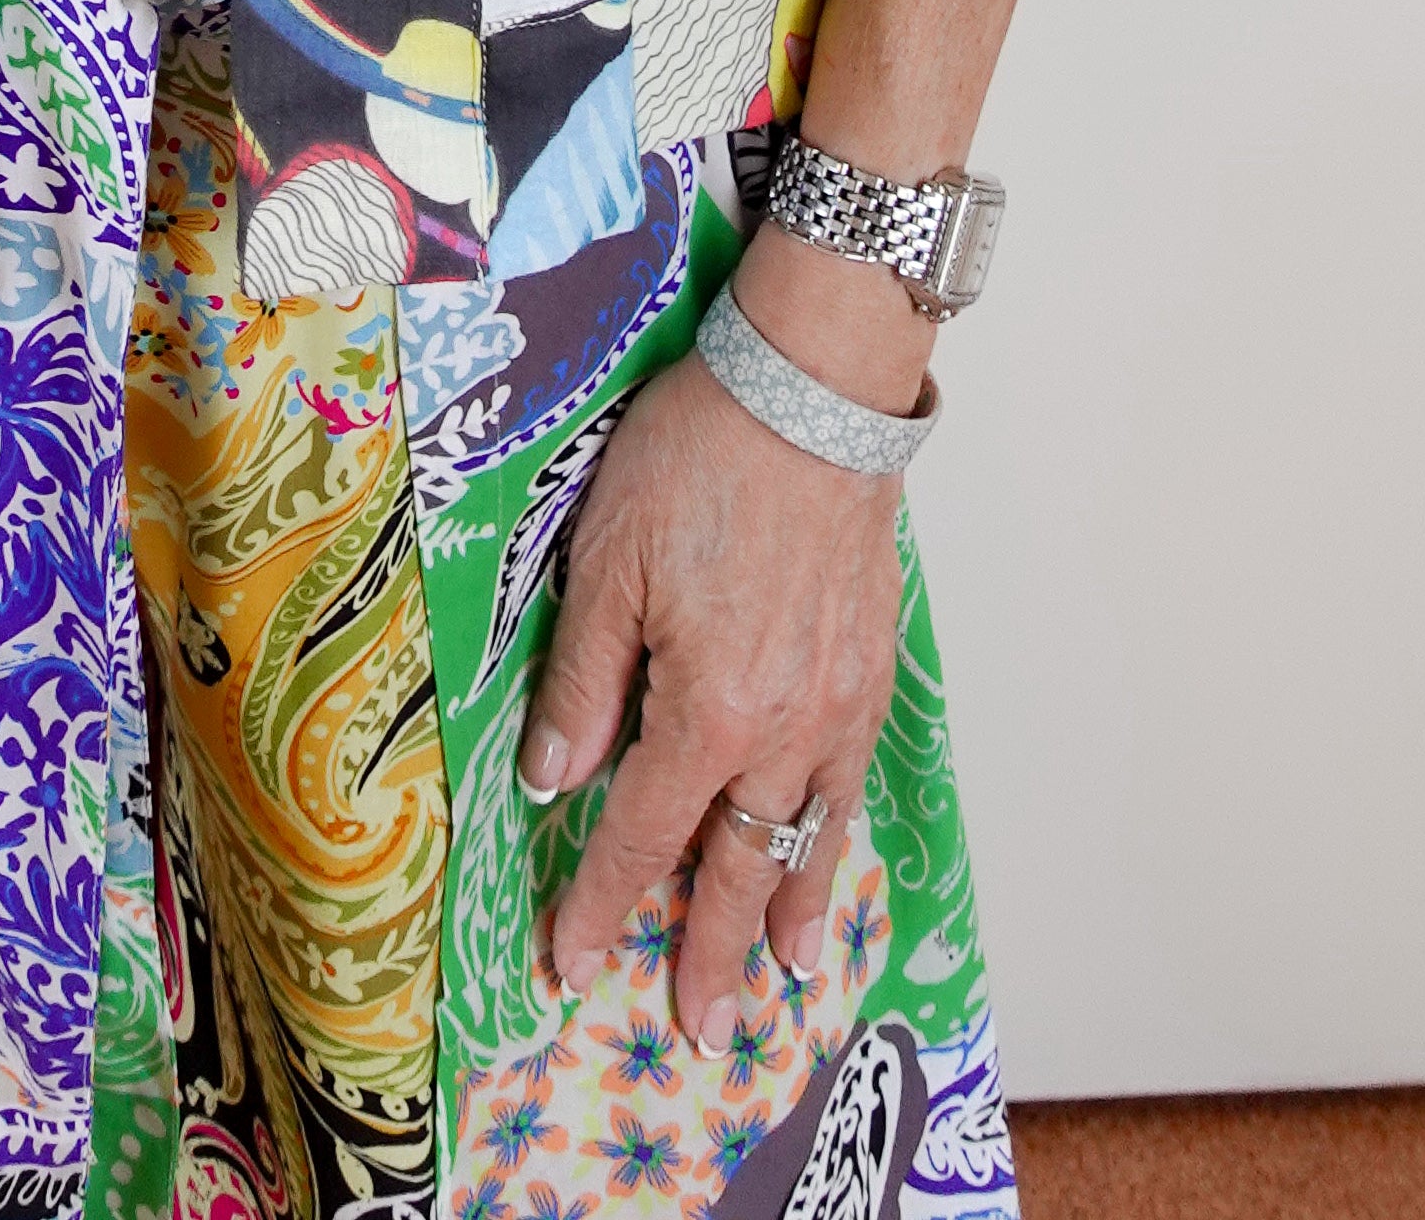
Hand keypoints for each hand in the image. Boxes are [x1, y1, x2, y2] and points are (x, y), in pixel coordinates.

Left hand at [519, 338, 896, 1036]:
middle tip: (702, 1028)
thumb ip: (584, 682)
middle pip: (738, 866)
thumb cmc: (698, 462)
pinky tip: (830, 856)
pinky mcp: (870, 669)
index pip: (641, 833)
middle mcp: (780, 731)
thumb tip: (554, 779)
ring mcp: (835, 705)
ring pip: (807, 838)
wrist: (811, 395)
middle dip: (712, 951)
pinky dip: (840, 838)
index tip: (575, 964)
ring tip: (784, 978)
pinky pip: (852, 783)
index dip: (603, 903)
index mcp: (705, 711)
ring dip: (789, 912)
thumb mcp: (606, 562)